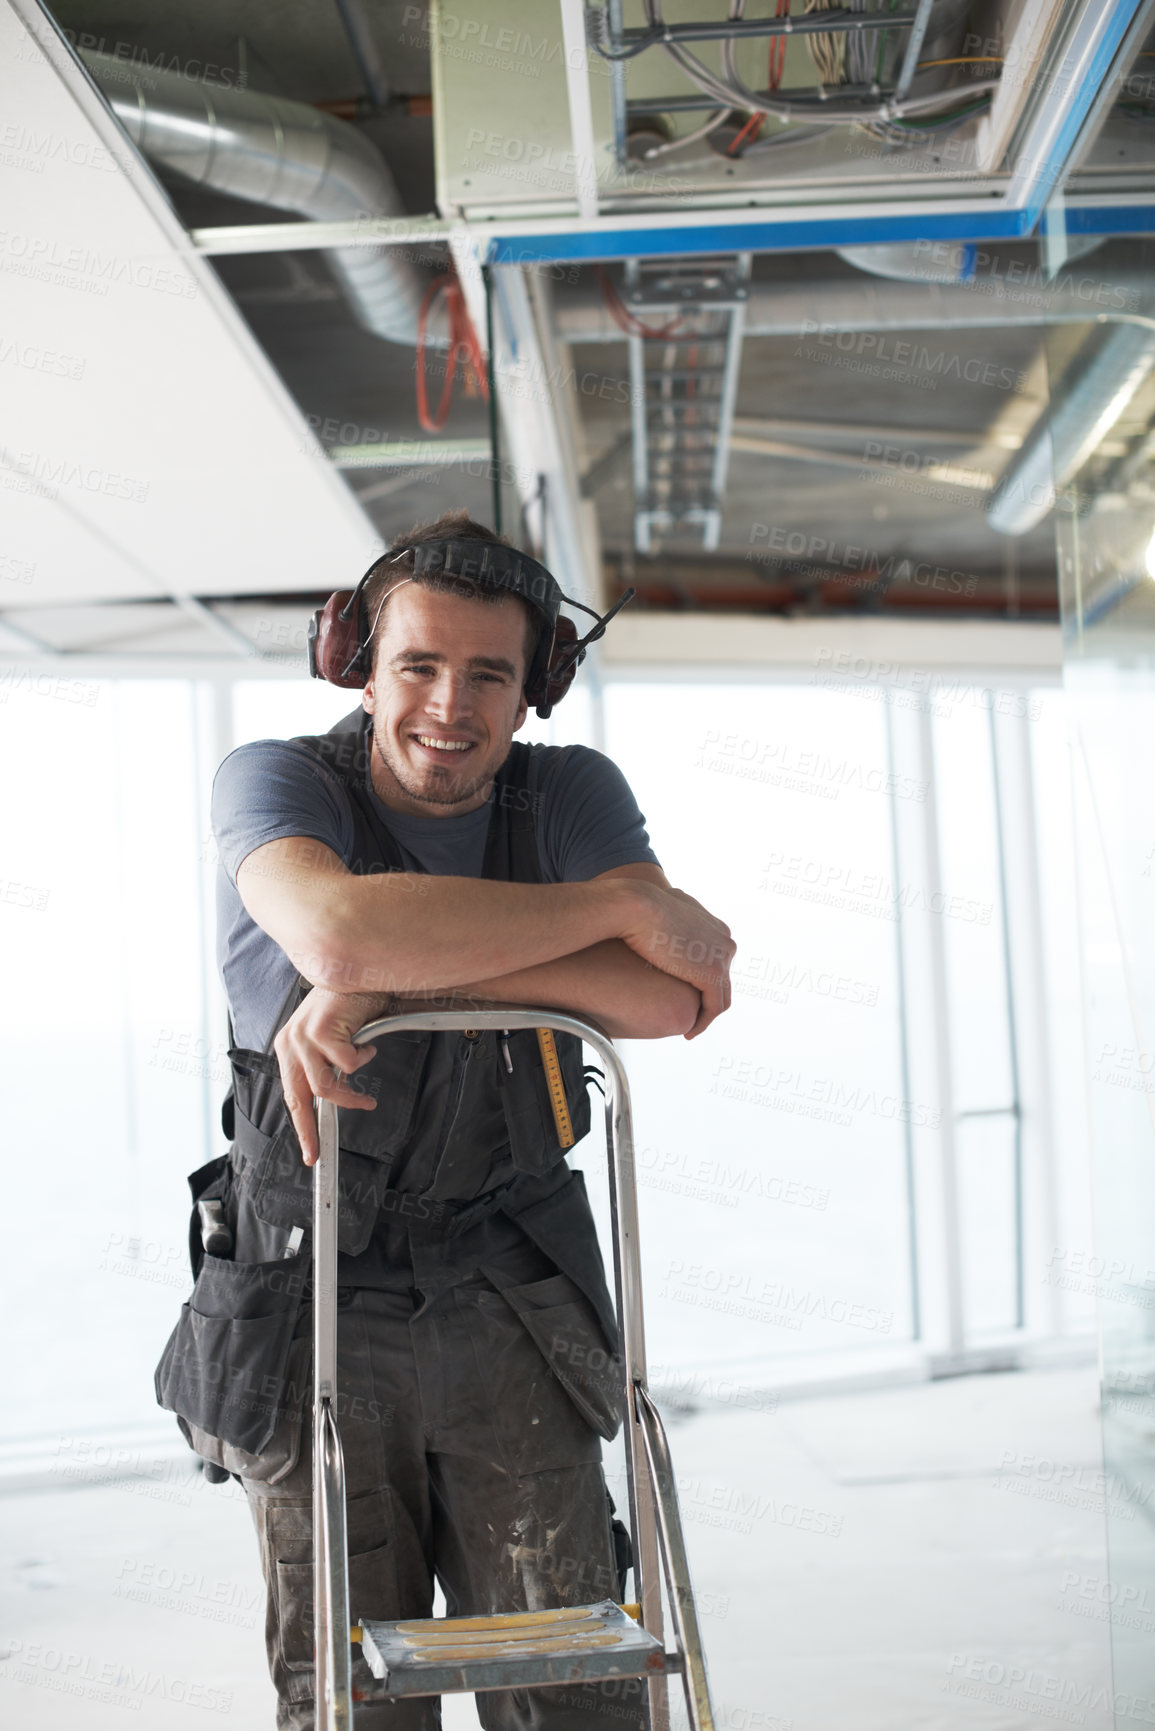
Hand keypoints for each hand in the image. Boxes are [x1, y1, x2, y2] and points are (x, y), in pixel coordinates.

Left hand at [273, 987, 391, 1165]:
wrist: (356, 972)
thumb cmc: (347, 1007)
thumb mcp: (329, 1042)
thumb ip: (324, 1068)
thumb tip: (330, 1103)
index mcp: (287, 1048)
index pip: (291, 1096)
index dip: (301, 1127)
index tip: (310, 1151)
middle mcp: (289, 1043)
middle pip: (299, 1099)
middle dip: (310, 1130)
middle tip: (321, 1150)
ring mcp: (303, 1036)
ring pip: (325, 1086)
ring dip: (350, 1096)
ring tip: (367, 1098)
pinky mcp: (320, 1030)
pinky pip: (347, 1064)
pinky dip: (363, 1058)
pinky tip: (366, 1044)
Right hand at [618, 882, 734, 1037]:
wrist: (635, 906)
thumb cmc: (637, 907)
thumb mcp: (658, 910)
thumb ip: (667, 920)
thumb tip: (658, 924)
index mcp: (715, 926)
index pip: (715, 961)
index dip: (699, 981)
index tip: (682, 994)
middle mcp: (725, 941)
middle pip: (721, 980)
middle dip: (706, 1000)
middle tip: (689, 1016)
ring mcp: (722, 958)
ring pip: (721, 996)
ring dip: (706, 1016)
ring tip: (689, 1029)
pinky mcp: (713, 974)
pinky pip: (714, 1008)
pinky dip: (703, 1023)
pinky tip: (688, 1033)